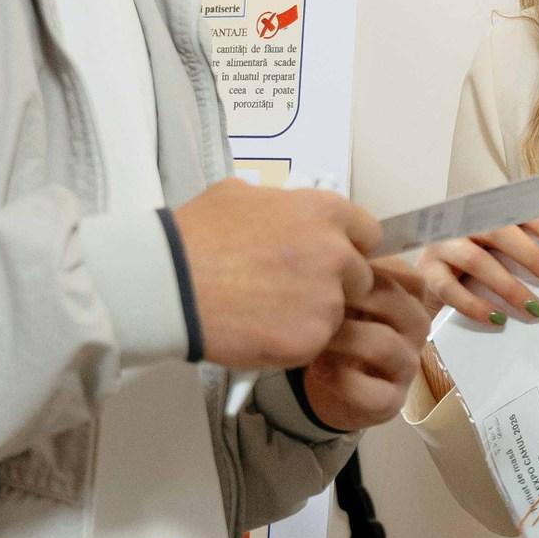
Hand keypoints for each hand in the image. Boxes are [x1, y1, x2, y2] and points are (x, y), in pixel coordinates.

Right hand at [168, 182, 376, 370]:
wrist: (169, 284)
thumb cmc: (197, 235)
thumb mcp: (241, 195)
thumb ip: (282, 205)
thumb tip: (289, 211)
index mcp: (325, 212)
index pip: (369, 233)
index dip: (349, 248)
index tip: (330, 259)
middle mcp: (336, 253)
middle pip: (359, 277)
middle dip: (335, 285)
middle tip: (293, 290)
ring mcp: (327, 299)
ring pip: (338, 313)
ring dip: (313, 315)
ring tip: (268, 311)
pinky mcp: (311, 338)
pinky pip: (315, 342)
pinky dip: (294, 341)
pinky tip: (261, 330)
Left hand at [301, 260, 434, 431]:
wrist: (327, 382)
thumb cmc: (336, 325)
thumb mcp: (340, 292)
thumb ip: (342, 269)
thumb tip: (325, 237)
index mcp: (408, 294)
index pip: (403, 272)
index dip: (364, 267)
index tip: (325, 266)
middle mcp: (415, 326)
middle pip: (395, 301)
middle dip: (349, 296)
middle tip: (311, 295)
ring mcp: (407, 364)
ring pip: (384, 344)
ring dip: (342, 337)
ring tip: (310, 334)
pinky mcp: (391, 400)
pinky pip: (372, 390)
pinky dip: (340, 378)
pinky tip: (316, 368)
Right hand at [419, 207, 538, 329]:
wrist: (428, 279)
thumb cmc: (475, 264)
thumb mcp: (499, 249)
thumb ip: (524, 248)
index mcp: (485, 210)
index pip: (519, 209)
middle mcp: (462, 221)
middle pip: (498, 231)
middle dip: (532, 256)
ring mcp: (442, 245)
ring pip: (476, 260)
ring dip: (509, 286)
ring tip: (535, 309)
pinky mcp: (428, 271)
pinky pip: (450, 289)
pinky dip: (475, 305)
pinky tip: (497, 319)